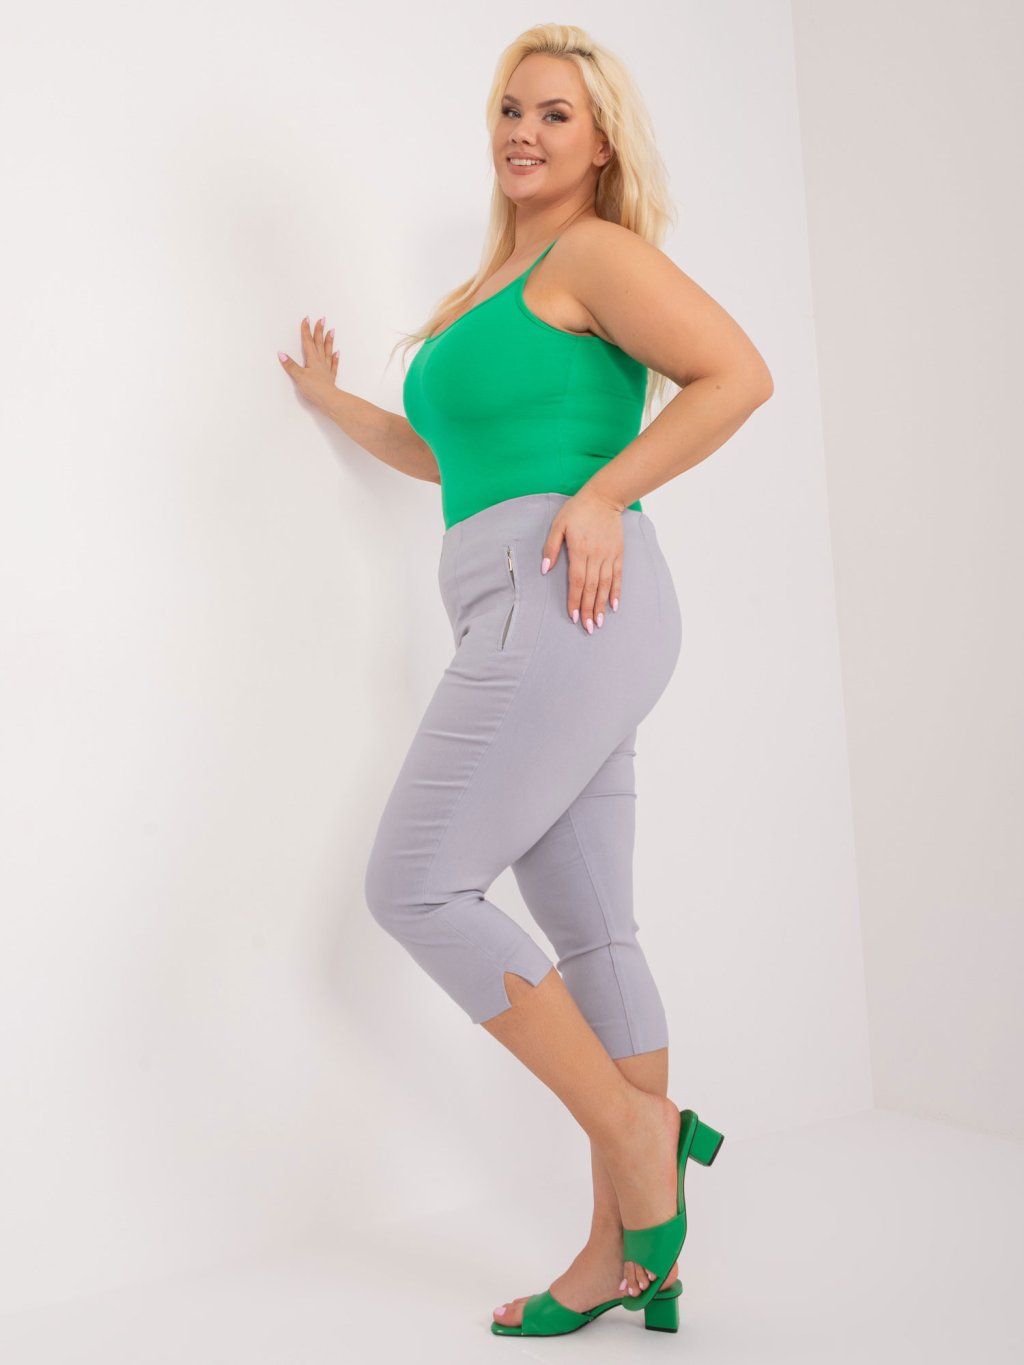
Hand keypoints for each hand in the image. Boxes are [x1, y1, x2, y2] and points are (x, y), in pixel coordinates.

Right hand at [277, 316, 338, 409]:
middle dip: (319, 330)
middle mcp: (320, 361)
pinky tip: (337, 353)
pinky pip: (333, 364)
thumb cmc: (315, 389)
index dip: (306, 330)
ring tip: (331, 330)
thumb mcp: (299, 376)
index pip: (308, 342)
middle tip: (322, 319)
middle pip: (319, 343)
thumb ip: (290, 365)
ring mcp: (326, 369)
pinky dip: (335, 358)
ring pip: (328, 351)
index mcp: (312, 359)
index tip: (307, 319)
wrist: (330, 400)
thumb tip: (281, 354)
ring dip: (329, 340)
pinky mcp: (330, 377)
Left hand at [540, 488, 623, 633]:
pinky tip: (614, 605)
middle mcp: (596, 556)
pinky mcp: (618, 553)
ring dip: (601, 605)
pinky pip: (618, 576)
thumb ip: (551, 547)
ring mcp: (609, 555)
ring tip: (599, 622)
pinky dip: (616, 591)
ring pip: (605, 585)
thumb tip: (544, 568)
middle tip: (587, 628)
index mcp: (579, 550)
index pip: (576, 581)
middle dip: (588, 609)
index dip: (575, 600)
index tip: (573, 616)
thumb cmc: (577, 510)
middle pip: (591, 587)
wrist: (604, 498)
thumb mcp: (558, 524)